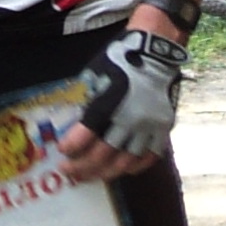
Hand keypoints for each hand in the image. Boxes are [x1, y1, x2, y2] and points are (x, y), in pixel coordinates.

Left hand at [69, 23, 186, 175]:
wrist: (156, 50)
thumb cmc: (120, 58)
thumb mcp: (94, 74)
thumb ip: (85, 99)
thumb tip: (72, 120)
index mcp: (109, 104)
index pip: (83, 137)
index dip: (70, 148)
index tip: (62, 151)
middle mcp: (129, 119)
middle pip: (102, 155)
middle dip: (82, 167)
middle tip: (69, 172)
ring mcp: (149, 126)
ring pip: (125, 161)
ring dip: (105, 172)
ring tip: (92, 176)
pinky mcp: (164, 127)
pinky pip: (150, 155)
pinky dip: (135, 166)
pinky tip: (123, 170)